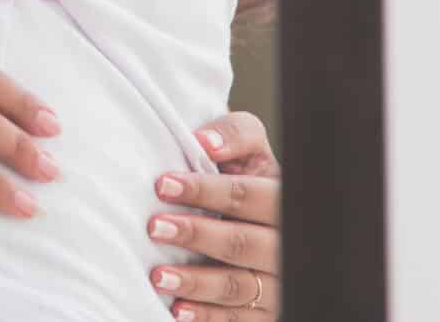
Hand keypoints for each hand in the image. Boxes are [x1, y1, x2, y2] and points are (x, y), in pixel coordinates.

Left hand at [147, 110, 281, 319]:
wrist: (272, 223)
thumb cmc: (252, 179)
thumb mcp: (252, 151)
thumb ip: (234, 135)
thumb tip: (204, 141)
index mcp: (284, 199)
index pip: (248, 196)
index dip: (205, 190)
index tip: (163, 184)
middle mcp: (286, 245)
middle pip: (243, 243)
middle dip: (197, 235)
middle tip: (154, 227)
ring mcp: (279, 282)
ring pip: (239, 286)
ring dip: (196, 282)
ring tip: (158, 275)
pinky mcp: (267, 311)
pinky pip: (239, 319)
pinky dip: (207, 315)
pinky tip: (178, 310)